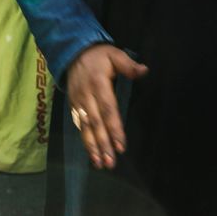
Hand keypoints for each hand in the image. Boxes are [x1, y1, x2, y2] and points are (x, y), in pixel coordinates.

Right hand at [66, 44, 148, 168]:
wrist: (72, 52)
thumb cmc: (98, 56)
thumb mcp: (114, 54)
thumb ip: (128, 65)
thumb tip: (144, 71)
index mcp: (98, 83)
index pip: (108, 109)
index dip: (114, 128)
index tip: (120, 146)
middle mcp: (86, 95)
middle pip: (96, 123)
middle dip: (103, 144)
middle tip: (110, 162)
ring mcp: (78, 102)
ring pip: (85, 127)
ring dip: (92, 146)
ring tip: (100, 163)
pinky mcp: (73, 106)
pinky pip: (79, 124)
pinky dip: (84, 139)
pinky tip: (90, 153)